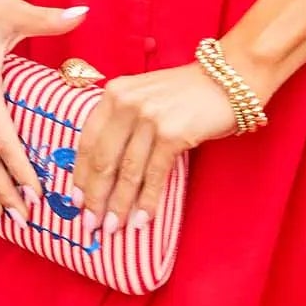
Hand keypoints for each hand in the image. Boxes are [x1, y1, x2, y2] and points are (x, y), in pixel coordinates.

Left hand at [69, 62, 245, 236]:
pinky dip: (147, 201)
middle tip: (90, 224)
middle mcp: (127, 103)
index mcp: (115, 93)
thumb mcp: (145, 96)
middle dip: (95, 197)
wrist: (230, 77)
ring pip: (127, 172)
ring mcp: (150, 118)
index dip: (80, 175)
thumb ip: (123, 121)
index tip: (76, 200)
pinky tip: (142, 219)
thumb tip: (105, 171)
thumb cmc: (187, 92)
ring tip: (113, 228)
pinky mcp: (173, 133)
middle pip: (103, 160)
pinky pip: (154, 175)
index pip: (88, 141)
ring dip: (119, 205)